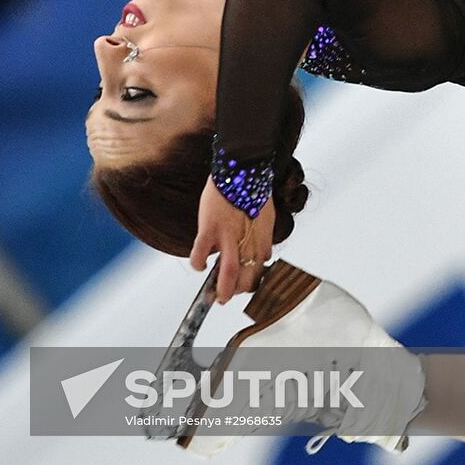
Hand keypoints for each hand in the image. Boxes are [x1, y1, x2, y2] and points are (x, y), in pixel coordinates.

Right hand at [190, 176, 274, 303]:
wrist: (243, 168)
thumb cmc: (252, 190)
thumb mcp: (266, 218)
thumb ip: (264, 239)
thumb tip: (265, 256)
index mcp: (262, 241)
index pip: (258, 272)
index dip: (249, 284)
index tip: (241, 287)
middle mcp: (247, 242)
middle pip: (244, 278)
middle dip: (234, 292)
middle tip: (224, 297)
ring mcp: (228, 236)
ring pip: (227, 273)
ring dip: (221, 290)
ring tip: (214, 296)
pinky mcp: (210, 228)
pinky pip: (201, 253)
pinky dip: (198, 263)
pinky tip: (199, 265)